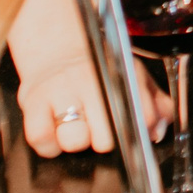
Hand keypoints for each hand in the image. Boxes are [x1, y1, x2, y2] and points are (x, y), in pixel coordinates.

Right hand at [14, 50, 167, 157]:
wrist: (57, 46)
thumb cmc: (98, 68)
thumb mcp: (131, 76)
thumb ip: (153, 103)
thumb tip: (160, 130)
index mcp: (120, 74)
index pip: (142, 115)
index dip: (143, 132)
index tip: (138, 136)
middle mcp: (90, 80)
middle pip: (106, 137)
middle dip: (105, 141)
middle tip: (100, 129)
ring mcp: (59, 91)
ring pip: (74, 140)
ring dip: (76, 142)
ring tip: (77, 129)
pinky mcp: (32, 102)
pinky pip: (41, 139)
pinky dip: (49, 145)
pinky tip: (56, 134)